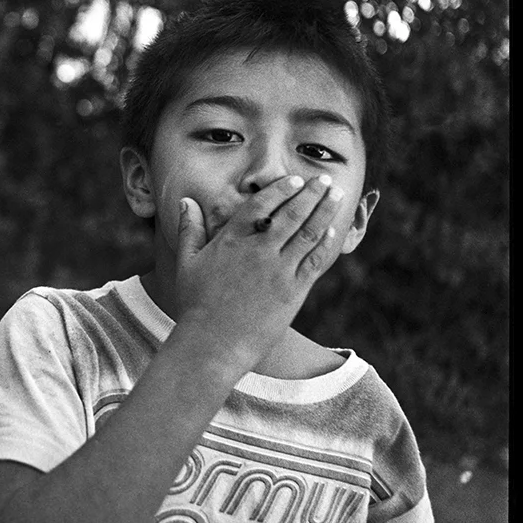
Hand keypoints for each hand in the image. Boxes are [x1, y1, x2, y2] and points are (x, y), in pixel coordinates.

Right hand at [174, 174, 343, 374]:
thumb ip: (189, 229)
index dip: (280, 190)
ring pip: (307, 233)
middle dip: (311, 194)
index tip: (295, 180)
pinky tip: (333, 230)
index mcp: (231, 241)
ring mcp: (278, 271)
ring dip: (324, 211)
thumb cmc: (195, 304)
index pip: (260, 206)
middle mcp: (257, 251)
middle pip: (290, 214)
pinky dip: (325, 243)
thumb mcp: (187, 262)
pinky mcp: (293, 291)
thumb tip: (185, 201)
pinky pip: (314, 261)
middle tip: (323, 179)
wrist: (213, 344)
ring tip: (336, 194)